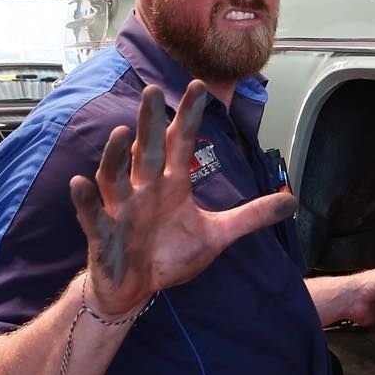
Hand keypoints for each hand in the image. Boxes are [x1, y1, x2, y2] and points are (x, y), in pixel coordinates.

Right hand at [69, 80, 296, 316]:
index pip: (181, 142)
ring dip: (116, 155)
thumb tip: (292, 201)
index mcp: (171, 184)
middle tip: (152, 90)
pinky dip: (86, 200)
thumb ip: (251, 216)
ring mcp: (121, 210)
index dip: (189, 115)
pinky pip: (94, 215)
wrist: (136, 289)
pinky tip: (81, 182)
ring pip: (115, 176)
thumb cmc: (170, 255)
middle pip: (147, 149)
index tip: (199, 85)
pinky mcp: (103, 235)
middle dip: (149, 121)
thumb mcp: (218, 234)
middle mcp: (144, 189)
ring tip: (120, 132)